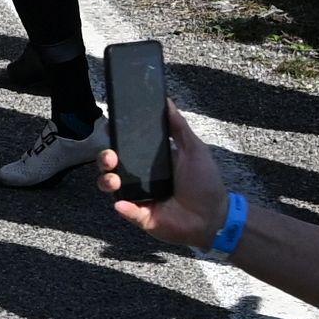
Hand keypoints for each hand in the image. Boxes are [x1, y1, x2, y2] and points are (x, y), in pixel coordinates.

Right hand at [113, 121, 242, 255]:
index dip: (114, 137)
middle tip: (110, 156)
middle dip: (104, 158)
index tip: (110, 128)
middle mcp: (140, 177)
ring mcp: (138, 196)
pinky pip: (125, 210)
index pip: (125, 146)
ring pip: (111, 186)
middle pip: (111, 164)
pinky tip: (123, 203)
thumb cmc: (205, 183)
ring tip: (114, 179)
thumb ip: (179, 127)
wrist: (214, 217)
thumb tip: (167, 101)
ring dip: (106, 180)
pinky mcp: (140, 216)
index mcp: (150, 160)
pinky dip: (122, 207)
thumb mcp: (194, 150)